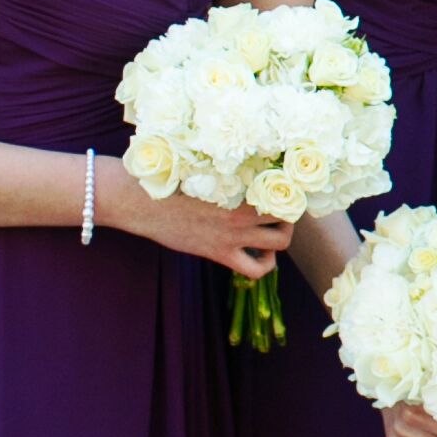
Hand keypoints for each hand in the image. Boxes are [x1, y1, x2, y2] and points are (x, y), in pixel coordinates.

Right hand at [98, 163, 280, 280]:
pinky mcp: (220, 254)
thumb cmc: (172, 180)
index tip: (289, 192)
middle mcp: (242, 210)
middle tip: (280, 215)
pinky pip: (256, 270)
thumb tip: (248, 166)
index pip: (283, 188)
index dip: (292, 191)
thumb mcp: (206, 170)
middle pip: (289, 215)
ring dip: (281, 239)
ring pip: (280, 243)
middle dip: (289, 216)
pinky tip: (258, 255)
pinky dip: (265, 266)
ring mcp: (233, 234)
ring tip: (271, 234)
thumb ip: (230, 173)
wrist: (143, 202)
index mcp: (240, 184)